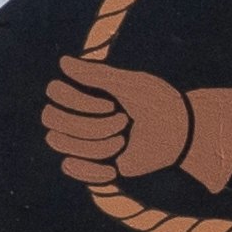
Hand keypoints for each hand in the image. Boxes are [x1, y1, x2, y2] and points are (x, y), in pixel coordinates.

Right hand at [46, 55, 192, 182]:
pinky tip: (114, 168)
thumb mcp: (129, 84)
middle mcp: (80, 114)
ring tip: (123, 141)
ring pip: (59, 142)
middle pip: (51, 118)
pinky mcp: (91, 164)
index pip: (54, 92)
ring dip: (95, 143)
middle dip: (88, 124)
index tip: (111, 104)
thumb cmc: (159, 103)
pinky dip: (91, 169)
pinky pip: (69, 167)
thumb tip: (62, 62)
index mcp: (88, 92)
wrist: (180, 135)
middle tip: (121, 122)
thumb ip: (96, 74)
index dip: (76, 99)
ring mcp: (84, 140)